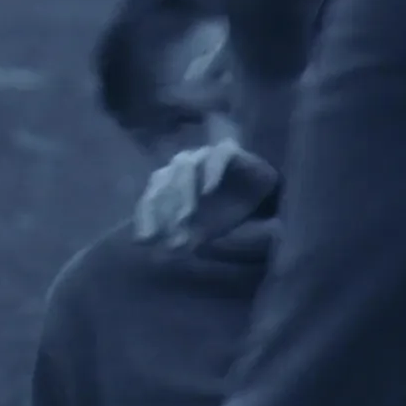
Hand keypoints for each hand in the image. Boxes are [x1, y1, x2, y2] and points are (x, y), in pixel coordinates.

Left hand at [133, 139, 278, 249]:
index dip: (146, 217)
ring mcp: (204, 155)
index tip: (145, 240)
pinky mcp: (228, 151)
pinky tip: (208, 191)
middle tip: (169, 230)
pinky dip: (210, 172)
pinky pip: (216, 157)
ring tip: (186, 216)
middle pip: (164, 179)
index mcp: (171, 181)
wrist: (260, 195)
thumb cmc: (225, 209)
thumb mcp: (203, 230)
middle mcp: (183, 165)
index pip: (151, 196)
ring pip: (185, 166)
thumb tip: (161, 255)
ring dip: (182, 192)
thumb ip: (184, 239)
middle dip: (164, 207)